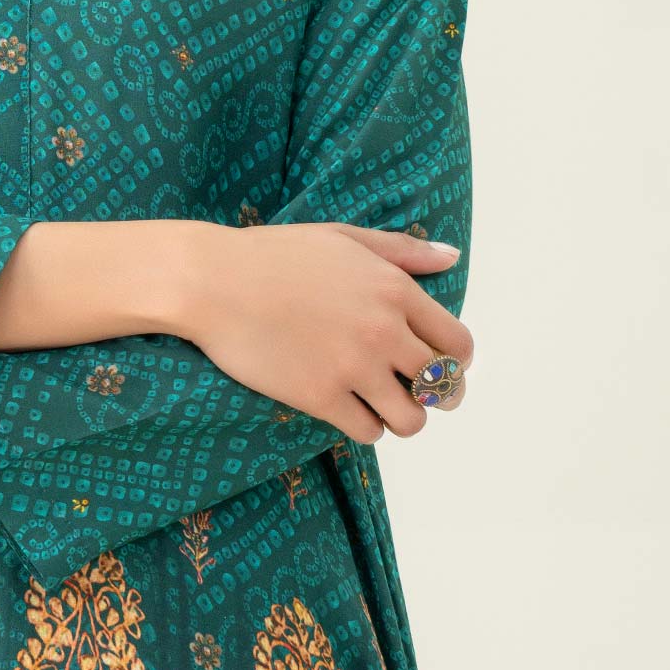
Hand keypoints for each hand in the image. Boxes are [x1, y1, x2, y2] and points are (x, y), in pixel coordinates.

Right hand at [182, 223, 472, 444]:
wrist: (212, 281)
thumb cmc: (273, 255)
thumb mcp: (343, 238)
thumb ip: (402, 250)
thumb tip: (451, 257)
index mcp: (395, 290)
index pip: (457, 343)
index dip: (456, 362)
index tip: (440, 367)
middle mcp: (384, 331)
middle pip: (442, 385)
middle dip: (438, 396)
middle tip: (417, 396)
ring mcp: (354, 367)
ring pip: (411, 419)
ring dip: (403, 418)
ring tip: (382, 409)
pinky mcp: (321, 397)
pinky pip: (368, 432)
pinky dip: (366, 428)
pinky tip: (349, 413)